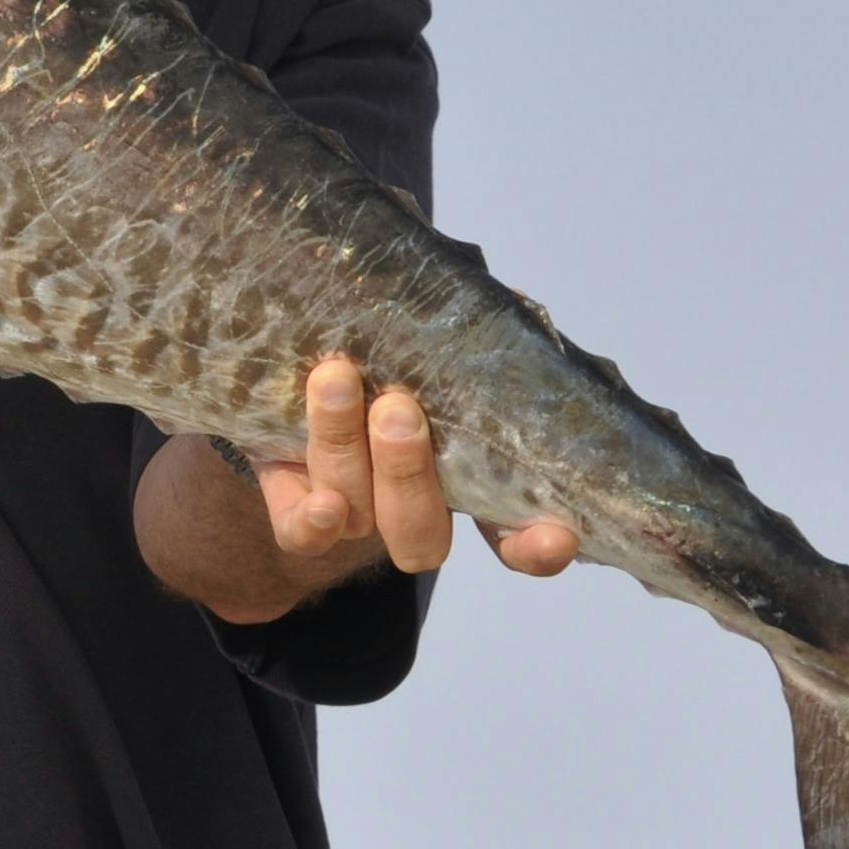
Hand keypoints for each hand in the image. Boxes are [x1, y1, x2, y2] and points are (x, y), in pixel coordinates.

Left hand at [134, 355, 578, 624]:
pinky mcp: (295, 505)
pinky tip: (319, 502)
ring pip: (358, 513)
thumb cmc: (387, 345)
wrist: (289, 356)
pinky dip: (313, 522)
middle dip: (411, 474)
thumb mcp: (435, 329)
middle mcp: (412, 505)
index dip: (536, 544)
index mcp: (466, 476)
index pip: (513, 532)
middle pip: (423, 533)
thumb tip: (504, 304)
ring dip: (346, 447)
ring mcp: (353, 511)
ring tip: (336, 379)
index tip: (559, 531)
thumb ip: (474, 326)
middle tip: (398, 409)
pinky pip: (302, 535)